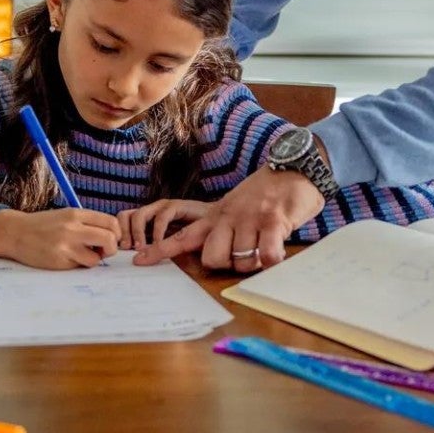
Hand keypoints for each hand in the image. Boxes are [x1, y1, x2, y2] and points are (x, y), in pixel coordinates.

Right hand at [0, 208, 119, 269]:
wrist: (15, 233)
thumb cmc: (43, 225)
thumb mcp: (65, 215)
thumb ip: (86, 223)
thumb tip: (111, 236)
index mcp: (76, 214)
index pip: (110, 222)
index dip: (115, 233)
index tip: (110, 239)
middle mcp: (72, 228)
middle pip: (109, 240)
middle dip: (111, 248)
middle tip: (103, 251)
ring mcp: (65, 246)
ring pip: (96, 258)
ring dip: (93, 259)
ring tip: (82, 255)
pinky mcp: (58, 262)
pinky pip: (79, 266)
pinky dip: (77, 265)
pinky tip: (66, 258)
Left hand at [115, 199, 211, 250]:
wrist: (217, 223)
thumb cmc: (192, 237)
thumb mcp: (166, 247)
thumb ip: (153, 252)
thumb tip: (135, 265)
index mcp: (145, 221)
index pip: (121, 221)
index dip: (117, 234)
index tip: (118, 251)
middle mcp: (151, 212)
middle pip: (124, 215)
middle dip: (122, 232)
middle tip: (126, 249)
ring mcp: (162, 207)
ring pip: (139, 214)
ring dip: (137, 232)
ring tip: (140, 248)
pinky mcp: (177, 205)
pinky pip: (162, 216)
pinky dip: (158, 230)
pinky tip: (160, 243)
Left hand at [132, 167, 322, 272]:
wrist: (294, 168)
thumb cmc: (265, 195)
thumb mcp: (234, 208)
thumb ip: (221, 230)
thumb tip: (217, 259)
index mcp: (215, 215)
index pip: (182, 235)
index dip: (161, 249)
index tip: (139, 261)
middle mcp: (228, 217)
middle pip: (211, 257)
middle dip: (226, 264)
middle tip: (242, 254)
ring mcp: (249, 218)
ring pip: (240, 260)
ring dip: (253, 262)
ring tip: (264, 247)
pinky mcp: (273, 221)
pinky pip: (266, 254)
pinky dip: (271, 260)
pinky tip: (277, 251)